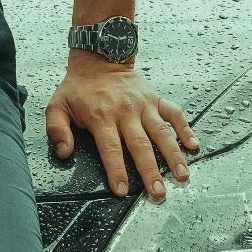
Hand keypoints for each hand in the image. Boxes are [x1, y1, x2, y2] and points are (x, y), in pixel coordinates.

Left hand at [45, 55, 200, 200]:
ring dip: (173, 155)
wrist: (99, 58)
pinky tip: (193, 145)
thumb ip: (57, 130)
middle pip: (140, 145)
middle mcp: (126, 111)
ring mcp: (144, 104)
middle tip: (159, 193)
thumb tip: (64, 153)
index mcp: (101, 116)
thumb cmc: (78, 88)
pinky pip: (174, 113)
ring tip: (182, 176)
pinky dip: (185, 128)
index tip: (121, 191)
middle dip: (150, 171)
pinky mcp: (155, 98)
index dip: (116, 170)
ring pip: (162, 132)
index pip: (110, 148)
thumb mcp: (57, 106)